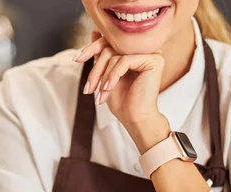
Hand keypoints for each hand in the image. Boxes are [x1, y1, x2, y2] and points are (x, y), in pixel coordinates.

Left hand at [73, 32, 169, 152]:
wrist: (135, 119)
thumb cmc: (123, 102)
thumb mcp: (106, 75)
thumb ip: (103, 55)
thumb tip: (95, 33)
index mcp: (134, 52)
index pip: (110, 42)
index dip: (91, 49)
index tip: (77, 59)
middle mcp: (144, 50)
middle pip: (111, 48)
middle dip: (95, 68)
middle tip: (88, 88)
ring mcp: (151, 54)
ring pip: (115, 55)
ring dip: (102, 77)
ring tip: (100, 95)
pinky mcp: (154, 60)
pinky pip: (124, 61)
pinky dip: (113, 76)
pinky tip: (108, 89)